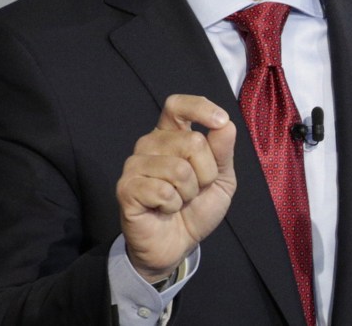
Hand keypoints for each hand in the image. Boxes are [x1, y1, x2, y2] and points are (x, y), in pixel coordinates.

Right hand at [116, 94, 236, 282]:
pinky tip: (165, 210)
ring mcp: (135, 165)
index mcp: (171, 135)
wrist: (177, 245)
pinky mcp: (126, 188)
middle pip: (191, 142)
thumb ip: (223, 151)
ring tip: (180, 201)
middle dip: (206, 173)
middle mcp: (150, 144)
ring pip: (179, 169)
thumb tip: (225, 124)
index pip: (177, 105)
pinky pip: (163, 191)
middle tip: (195, 190)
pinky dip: (173, 205)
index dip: (199, 107)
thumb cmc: (197, 208)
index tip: (220, 121)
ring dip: (189, 192)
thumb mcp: (221, 179)